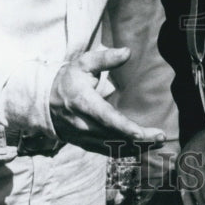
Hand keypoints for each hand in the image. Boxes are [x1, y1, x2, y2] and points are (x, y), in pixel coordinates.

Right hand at [49, 46, 165, 155]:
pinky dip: (125, 152)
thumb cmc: (68, 79)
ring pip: (112, 148)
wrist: (44, 101)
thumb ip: (105, 58)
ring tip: (157, 143)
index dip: (124, 128)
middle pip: (113, 137)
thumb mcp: (83, 63)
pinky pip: (107, 151)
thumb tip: (127, 52)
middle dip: (138, 140)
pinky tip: (141, 148)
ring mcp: (83, 137)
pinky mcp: (85, 144)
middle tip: (161, 137)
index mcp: (83, 102)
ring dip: (135, 148)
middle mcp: (82, 124)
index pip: (106, 118)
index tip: (141, 133)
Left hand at [177, 128, 204, 204]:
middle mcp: (186, 161)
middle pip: (192, 184)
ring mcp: (196, 155)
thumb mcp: (192, 169)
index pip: (183, 189)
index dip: (188, 204)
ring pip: (201, 176)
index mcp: (180, 167)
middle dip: (199, 200)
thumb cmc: (200, 155)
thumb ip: (195, 187)